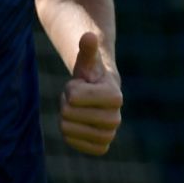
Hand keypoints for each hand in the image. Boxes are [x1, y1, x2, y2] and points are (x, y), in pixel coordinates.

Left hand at [59, 30, 121, 154]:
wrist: (97, 96)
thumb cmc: (90, 76)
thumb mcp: (86, 62)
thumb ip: (87, 50)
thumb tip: (89, 34)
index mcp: (116, 96)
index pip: (73, 97)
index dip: (71, 89)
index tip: (82, 86)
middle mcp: (116, 119)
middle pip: (68, 113)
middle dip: (66, 103)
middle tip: (78, 99)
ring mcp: (109, 135)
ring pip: (67, 129)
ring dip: (67, 117)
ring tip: (78, 109)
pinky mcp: (101, 148)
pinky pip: (74, 144)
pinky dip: (70, 135)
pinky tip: (78, 125)